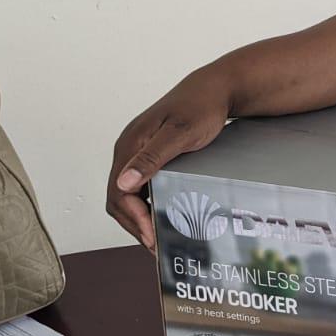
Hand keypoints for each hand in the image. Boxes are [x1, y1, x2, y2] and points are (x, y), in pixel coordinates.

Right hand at [106, 70, 233, 248]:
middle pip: (119, 197)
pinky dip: (148, 204)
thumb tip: (123, 183)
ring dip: (140, 217)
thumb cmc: (201, 108)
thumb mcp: (180, 134)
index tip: (152, 237)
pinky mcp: (151, 155)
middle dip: (135, 224)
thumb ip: (151, 158)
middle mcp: (129, 149)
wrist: (217, 90)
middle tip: (156, 245)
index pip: (118, 192)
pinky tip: (163, 215)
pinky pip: (142, 186)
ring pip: (129, 194)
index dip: (132, 218)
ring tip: (159, 237)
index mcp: (130, 144)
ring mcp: (139, 152)